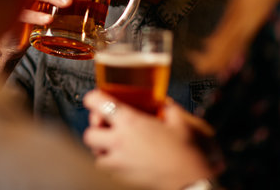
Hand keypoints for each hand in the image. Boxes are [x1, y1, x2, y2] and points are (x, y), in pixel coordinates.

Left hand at [83, 90, 214, 189]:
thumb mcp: (180, 121)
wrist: (190, 181)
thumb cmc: (186, 152)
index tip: (94, 99)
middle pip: (89, 134)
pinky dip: (110, 162)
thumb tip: (164, 104)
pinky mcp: (123, 177)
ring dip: (101, 148)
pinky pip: (107, 169)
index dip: (93, 98)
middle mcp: (120, 142)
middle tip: (105, 124)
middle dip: (95, 128)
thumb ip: (168, 108)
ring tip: (113, 143)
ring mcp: (119, 162)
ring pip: (95, 155)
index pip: (97, 104)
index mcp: (130, 123)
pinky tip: (123, 157)